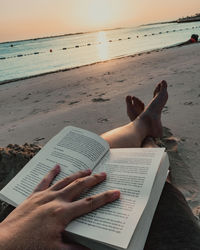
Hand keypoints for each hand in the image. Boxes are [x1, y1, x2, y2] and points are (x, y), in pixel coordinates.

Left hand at [0, 165, 119, 249]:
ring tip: (87, 169)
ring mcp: (44, 196)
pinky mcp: (34, 196)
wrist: (5, 242)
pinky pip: (44, 181)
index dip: (104, 198)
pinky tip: (57, 166)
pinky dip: (51, 173)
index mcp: (63, 214)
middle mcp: (55, 201)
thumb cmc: (30, 247)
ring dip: (77, 175)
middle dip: (93, 180)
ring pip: (65, 181)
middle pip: (79, 187)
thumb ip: (75, 248)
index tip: (115, 192)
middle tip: (103, 174)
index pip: (89, 204)